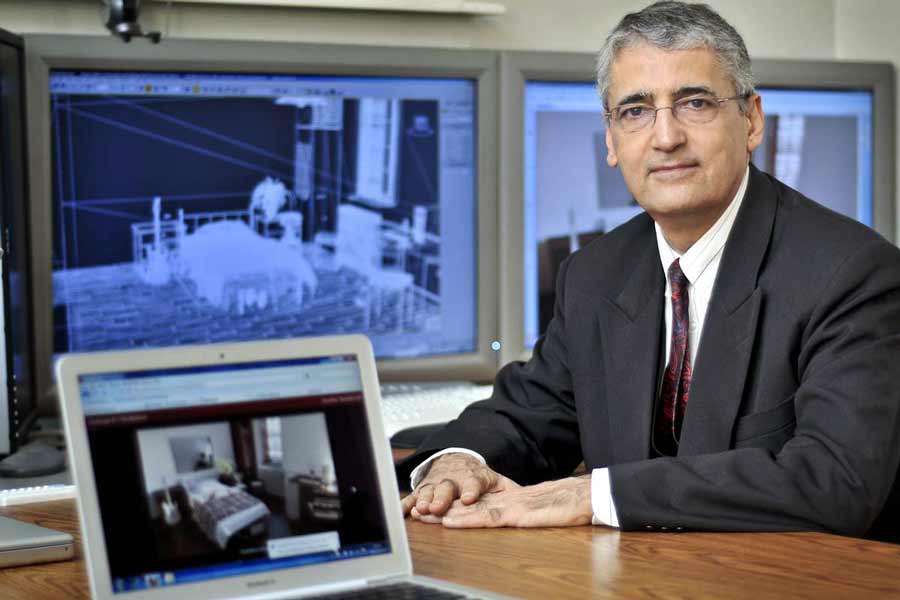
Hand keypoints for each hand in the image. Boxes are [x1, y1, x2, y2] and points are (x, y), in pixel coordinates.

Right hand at [401, 453, 519, 518]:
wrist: (455, 460)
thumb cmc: (478, 478)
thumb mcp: (497, 481)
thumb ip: (509, 491)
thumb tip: (529, 500)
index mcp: (473, 477)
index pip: (473, 482)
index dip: (470, 489)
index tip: (469, 498)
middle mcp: (452, 480)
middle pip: (446, 488)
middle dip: (441, 497)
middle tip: (438, 507)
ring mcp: (436, 484)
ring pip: (428, 491)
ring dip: (424, 500)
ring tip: (421, 510)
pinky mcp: (423, 489)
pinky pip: (413, 496)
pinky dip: (406, 504)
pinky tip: (403, 512)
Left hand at [436, 476, 593, 527]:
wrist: (587, 496)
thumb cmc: (570, 504)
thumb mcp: (543, 509)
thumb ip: (527, 512)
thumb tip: (518, 517)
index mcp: (513, 499)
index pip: (479, 502)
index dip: (456, 505)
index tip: (436, 509)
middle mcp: (507, 499)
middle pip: (470, 504)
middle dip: (444, 507)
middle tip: (418, 511)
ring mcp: (511, 505)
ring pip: (472, 509)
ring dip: (448, 512)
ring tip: (426, 515)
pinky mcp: (518, 514)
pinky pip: (488, 517)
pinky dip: (468, 519)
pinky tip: (453, 521)